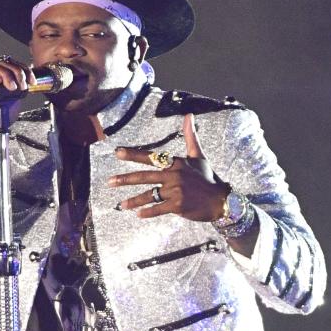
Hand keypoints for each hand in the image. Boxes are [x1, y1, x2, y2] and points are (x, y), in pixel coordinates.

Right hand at [0, 56, 35, 139]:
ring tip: (10, 87)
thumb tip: (27, 77)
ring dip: (4, 74)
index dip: (23, 69)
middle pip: (3, 63)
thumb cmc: (1, 113)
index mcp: (2, 76)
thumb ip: (19, 85)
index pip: (12, 64)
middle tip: (20, 87)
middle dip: (16, 73)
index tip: (32, 81)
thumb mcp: (16, 97)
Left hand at [108, 113, 227, 220]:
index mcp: (176, 163)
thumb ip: (191, 136)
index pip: (151, 157)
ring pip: (149, 195)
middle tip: (110, 182)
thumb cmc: (208, 178)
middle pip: (144, 177)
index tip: (117, 153)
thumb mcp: (199, 155)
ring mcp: (176, 191)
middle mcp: (174, 176)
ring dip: (134, 201)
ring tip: (122, 205)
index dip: (133, 155)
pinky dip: (149, 212)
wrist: (221, 200)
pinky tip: (139, 214)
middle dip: (125, 180)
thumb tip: (189, 115)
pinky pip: (159, 208)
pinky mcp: (178, 206)